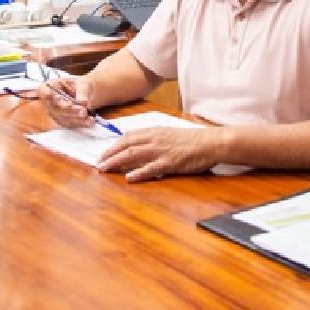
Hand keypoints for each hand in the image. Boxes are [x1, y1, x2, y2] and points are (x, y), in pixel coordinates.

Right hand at [38, 76, 94, 128]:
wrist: (85, 94)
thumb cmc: (81, 85)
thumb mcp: (83, 84)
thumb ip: (82, 92)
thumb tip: (83, 102)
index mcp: (49, 86)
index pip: (44, 91)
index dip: (49, 96)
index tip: (58, 98)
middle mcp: (48, 101)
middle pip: (55, 108)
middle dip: (70, 110)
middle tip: (83, 110)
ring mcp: (54, 113)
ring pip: (63, 118)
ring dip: (76, 119)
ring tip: (89, 118)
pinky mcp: (61, 121)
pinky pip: (69, 124)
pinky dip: (80, 124)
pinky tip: (90, 122)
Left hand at [97, 127, 217, 182]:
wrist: (210, 143)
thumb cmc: (192, 140)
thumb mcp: (170, 135)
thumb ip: (154, 139)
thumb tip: (139, 147)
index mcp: (154, 131)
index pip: (128, 136)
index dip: (114, 145)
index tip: (104, 153)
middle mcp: (154, 139)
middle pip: (126, 145)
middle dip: (109, 154)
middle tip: (98, 163)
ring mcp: (161, 151)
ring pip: (132, 155)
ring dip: (116, 162)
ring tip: (105, 169)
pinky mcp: (169, 163)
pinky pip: (150, 168)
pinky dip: (138, 173)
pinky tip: (128, 178)